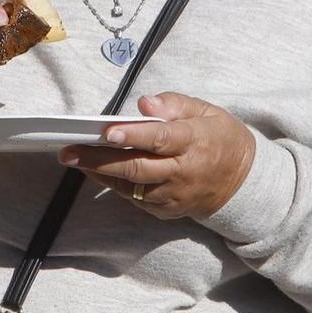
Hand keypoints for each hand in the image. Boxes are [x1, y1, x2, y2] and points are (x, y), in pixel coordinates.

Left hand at [57, 93, 256, 219]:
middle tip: (69, 151)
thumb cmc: (220, 138)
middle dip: (99, 159)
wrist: (243, 182)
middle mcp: (183, 171)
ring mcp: (174, 194)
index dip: (133, 135)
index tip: (107, 131)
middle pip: (136, 167)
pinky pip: (136, 198)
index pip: (160, 138)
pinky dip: (114, 184)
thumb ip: (175, 104)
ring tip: (73, 159)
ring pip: (131, 186)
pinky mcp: (167, 210)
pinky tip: (95, 170)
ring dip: (99, 173)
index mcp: (195, 141)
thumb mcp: (207, 111)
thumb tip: (145, 102)